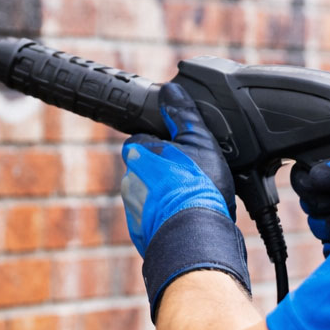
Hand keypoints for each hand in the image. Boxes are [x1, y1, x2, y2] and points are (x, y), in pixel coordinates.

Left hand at [121, 83, 249, 319]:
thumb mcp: (199, 141)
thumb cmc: (198, 188)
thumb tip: (171, 89)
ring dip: (167, 197)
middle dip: (165, 173)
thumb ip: (182, 114)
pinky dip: (168, 220)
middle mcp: (130, 180)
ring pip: (150, 196)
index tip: (180, 152)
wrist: (195, 239)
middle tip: (191, 179)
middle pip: (147, 169)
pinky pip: (154, 221)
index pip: (143, 139)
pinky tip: (188, 220)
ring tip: (193, 201)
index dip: (164, 144)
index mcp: (139, 153)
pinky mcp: (141, 234)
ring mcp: (133, 209)